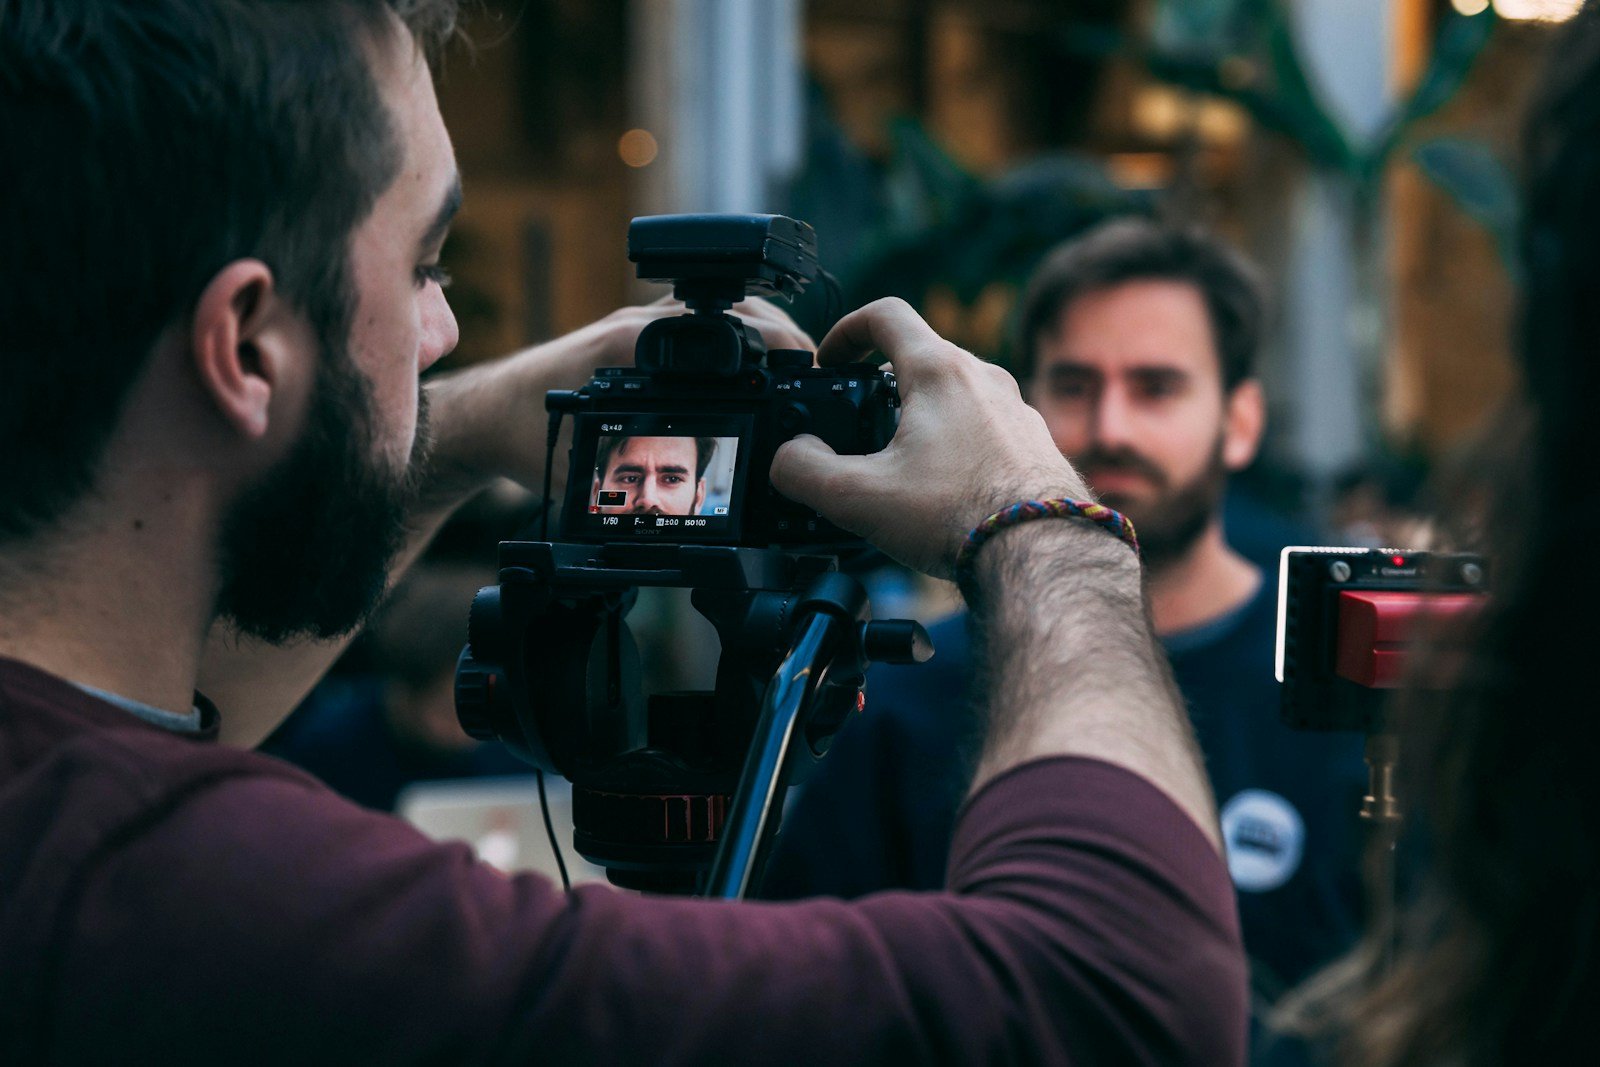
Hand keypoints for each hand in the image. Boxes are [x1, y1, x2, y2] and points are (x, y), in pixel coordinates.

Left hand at [425, 295, 813, 499]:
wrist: (481, 415)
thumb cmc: (521, 435)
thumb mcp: (579, 473)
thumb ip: (627, 489)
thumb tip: (675, 518)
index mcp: (634, 347)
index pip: (724, 328)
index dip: (775, 343)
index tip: (807, 365)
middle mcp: (638, 325)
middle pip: (732, 310)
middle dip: (779, 335)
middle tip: (813, 369)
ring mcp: (636, 325)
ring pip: (716, 312)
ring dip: (756, 330)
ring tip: (792, 366)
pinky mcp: (631, 335)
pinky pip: (692, 326)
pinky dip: (728, 338)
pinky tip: (748, 367)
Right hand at [770, 298, 1090, 577]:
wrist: (1041, 555)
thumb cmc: (959, 518)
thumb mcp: (857, 497)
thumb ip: (804, 472)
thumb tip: (788, 458)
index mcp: (939, 371)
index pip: (884, 315)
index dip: (845, 331)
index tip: (830, 361)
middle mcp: (984, 378)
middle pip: (920, 357)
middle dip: (880, 385)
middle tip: (857, 423)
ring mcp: (1015, 409)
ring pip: (955, 394)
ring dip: (920, 416)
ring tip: (901, 464)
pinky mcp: (1034, 443)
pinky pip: (984, 427)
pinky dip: (955, 443)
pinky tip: (945, 489)